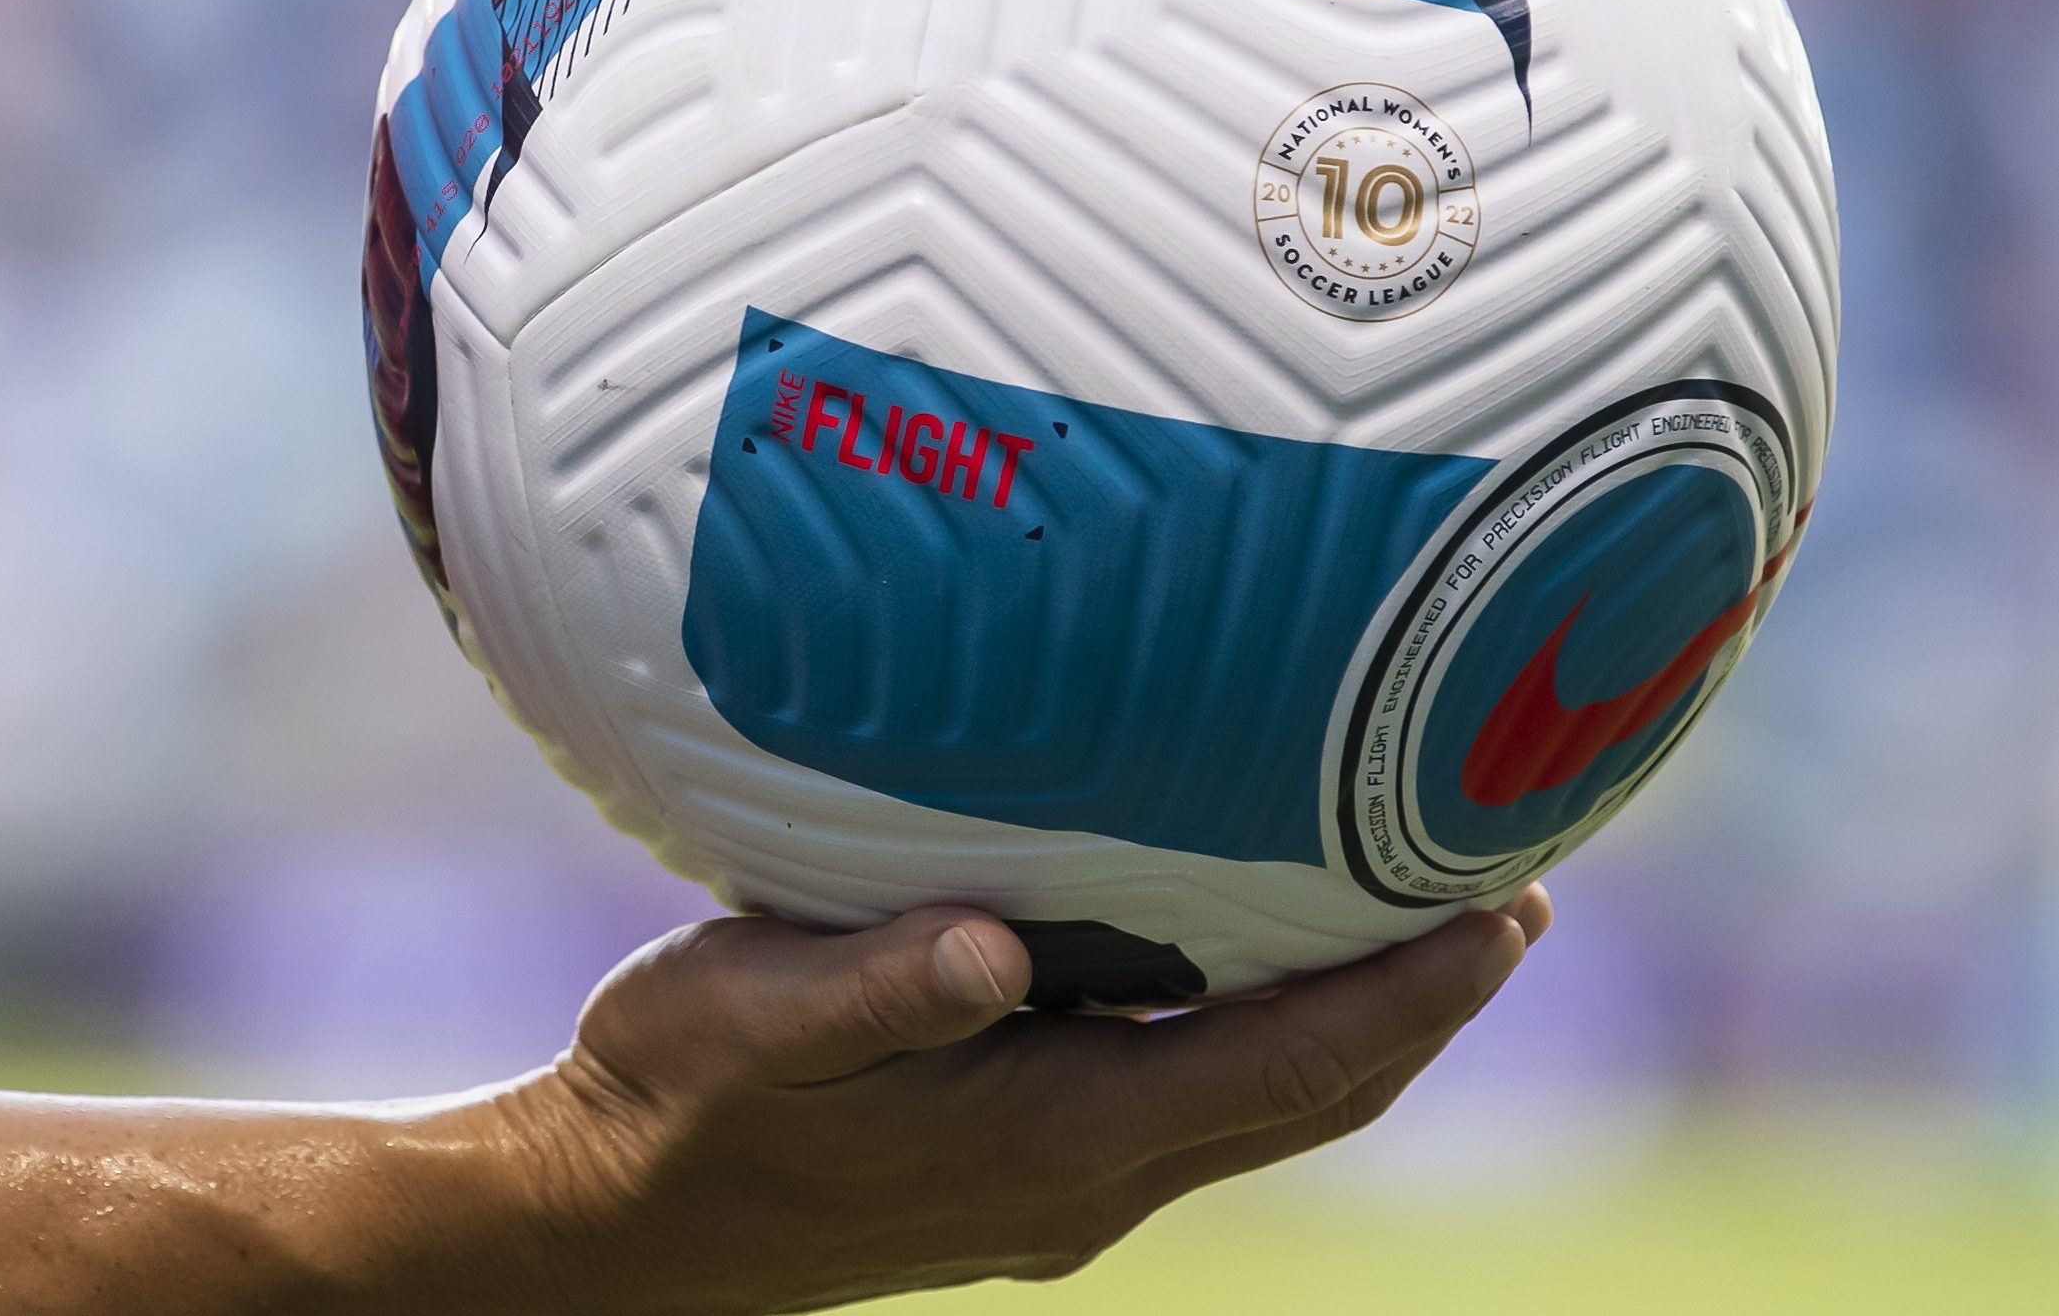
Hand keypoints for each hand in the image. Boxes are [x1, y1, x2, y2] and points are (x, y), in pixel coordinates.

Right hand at [487, 889, 1548, 1313]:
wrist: (606, 1231)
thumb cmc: (670, 1100)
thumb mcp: (750, 1020)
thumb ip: (877, 984)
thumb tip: (1001, 947)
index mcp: (1051, 1136)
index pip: (1285, 1065)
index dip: (1410, 994)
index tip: (1509, 906)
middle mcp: (1085, 1180)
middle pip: (1308, 1094)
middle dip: (1424, 1003)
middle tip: (1514, 888)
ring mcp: (1058, 1190)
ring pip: (1261, 1106)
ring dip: (1358, 1023)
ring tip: (1426, 922)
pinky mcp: (1021, 1176)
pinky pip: (1195, 1104)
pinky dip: (1269, 1037)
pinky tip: (1251, 963)